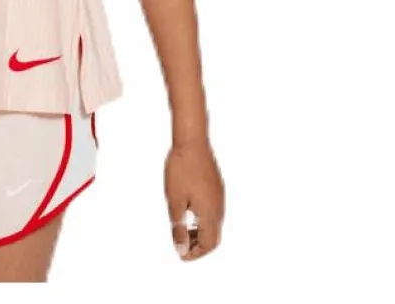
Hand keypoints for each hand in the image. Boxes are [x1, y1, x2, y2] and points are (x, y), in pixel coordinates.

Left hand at [164, 137, 224, 260]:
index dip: (194, 253)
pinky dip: (203, 219)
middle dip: (198, 245)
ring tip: (182, 229)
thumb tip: (181, 250)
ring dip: (200, 232)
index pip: (208, 245)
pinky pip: (214, 211)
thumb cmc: (180, 170)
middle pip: (214, 237)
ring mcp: (220, 196)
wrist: (192, 142)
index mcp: (210, 214)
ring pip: (214, 224)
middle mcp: (219, 208)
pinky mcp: (217, 187)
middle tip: (180, 244)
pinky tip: (189, 211)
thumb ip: (178, 227)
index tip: (180, 253)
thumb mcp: (175, 201)